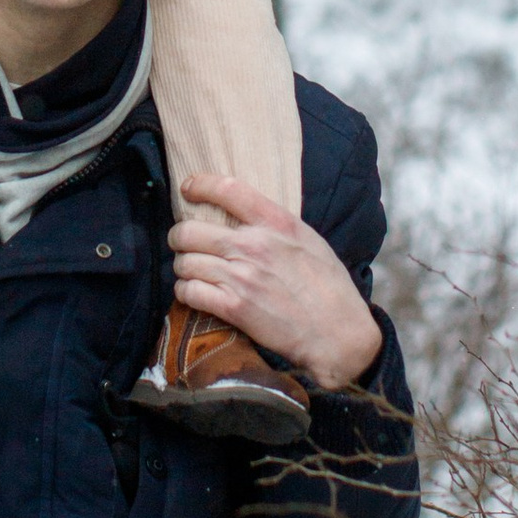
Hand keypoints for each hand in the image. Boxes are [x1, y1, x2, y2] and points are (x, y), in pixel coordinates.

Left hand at [168, 176, 383, 396]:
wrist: (337, 333)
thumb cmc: (329, 287)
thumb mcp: (309, 241)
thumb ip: (276, 225)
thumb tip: (246, 216)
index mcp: (276, 223)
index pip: (228, 190)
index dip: (200, 185)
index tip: (188, 188)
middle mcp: (254, 246)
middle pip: (190, 230)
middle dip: (179, 237)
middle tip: (183, 243)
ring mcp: (241, 277)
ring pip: (184, 262)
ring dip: (183, 268)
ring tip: (192, 272)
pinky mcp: (234, 308)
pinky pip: (190, 292)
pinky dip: (186, 292)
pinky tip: (195, 293)